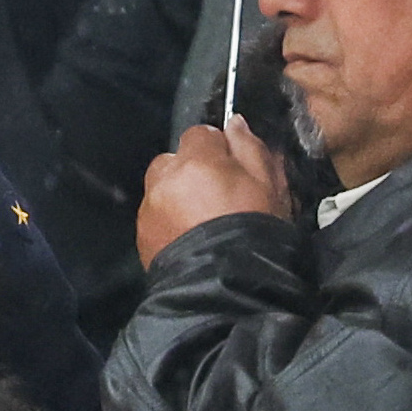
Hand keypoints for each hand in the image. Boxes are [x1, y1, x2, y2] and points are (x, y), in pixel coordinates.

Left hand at [137, 118, 288, 265]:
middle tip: (214, 195)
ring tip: (199, 219)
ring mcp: (149, 208)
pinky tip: (187, 236)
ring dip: (175, 194)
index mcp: (197, 161)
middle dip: (190, 169)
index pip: (199, 133)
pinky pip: (153, 215)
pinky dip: (167, 219)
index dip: (216, 148)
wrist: (227, 287)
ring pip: (160, 187)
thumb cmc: (256, 231)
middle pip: (173, 160)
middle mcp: (165, 179)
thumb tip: (234, 123)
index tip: (230, 167)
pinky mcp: (141, 235)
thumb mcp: (270, 186)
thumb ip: (250, 149)